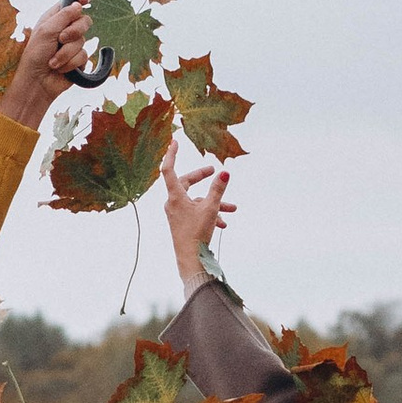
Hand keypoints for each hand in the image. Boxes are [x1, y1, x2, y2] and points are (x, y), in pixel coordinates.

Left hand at [0, 0, 92, 129]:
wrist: (37, 82)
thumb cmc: (35, 55)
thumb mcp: (46, 31)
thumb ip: (63, 16)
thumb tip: (79, 4)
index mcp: (56, 18)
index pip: (73, 3)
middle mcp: (66, 29)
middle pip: (84, 21)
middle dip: (73, 31)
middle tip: (60, 39)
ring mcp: (73, 45)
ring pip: (83, 41)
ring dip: (66, 53)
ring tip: (53, 61)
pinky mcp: (79, 60)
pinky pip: (84, 56)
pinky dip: (70, 63)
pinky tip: (60, 68)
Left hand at [164, 146, 234, 288]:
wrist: (191, 260)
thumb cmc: (197, 234)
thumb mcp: (211, 208)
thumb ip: (218, 189)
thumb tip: (225, 172)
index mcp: (175, 196)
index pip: (169, 169)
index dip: (171, 154)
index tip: (174, 142)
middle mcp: (173, 203)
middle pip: (185, 183)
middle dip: (202, 178)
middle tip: (213, 172)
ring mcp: (177, 214)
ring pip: (196, 201)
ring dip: (214, 203)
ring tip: (232, 209)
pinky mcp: (182, 224)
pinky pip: (196, 213)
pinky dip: (210, 215)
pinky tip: (224, 224)